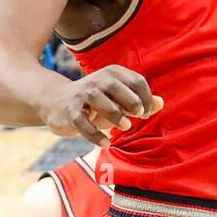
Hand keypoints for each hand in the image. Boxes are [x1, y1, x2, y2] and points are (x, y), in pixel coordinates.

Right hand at [43, 66, 162, 146]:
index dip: (146, 97)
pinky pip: (83, 123)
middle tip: (138, 116)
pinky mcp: (70, 112)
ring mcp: (82, 95)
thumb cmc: (95, 102)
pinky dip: (96, 135)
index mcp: (112, 73)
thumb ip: (139, 100)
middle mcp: (97, 80)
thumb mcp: (117, 99)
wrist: (56, 101)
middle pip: (117, 87)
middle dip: (132, 102)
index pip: (136, 81)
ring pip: (99, 101)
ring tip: (126, 127)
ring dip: (115, 115)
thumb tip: (160, 103)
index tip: (146, 113)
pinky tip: (106, 143)